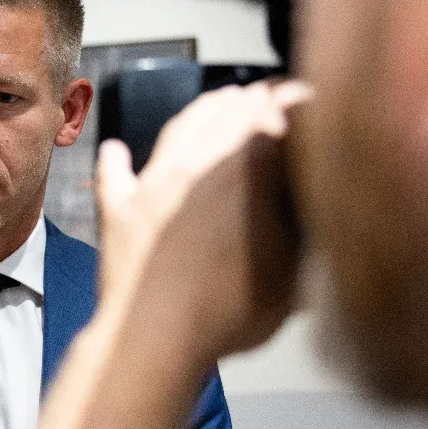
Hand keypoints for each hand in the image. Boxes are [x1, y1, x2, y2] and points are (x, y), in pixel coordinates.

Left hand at [96, 81, 312, 360]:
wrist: (155, 336)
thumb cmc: (230, 312)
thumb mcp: (293, 272)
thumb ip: (302, 231)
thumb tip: (312, 210)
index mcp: (249, 169)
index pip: (278, 117)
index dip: (294, 102)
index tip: (305, 95)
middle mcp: (199, 163)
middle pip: (228, 115)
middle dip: (251, 99)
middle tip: (264, 92)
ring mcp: (154, 184)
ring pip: (180, 130)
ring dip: (201, 111)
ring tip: (217, 100)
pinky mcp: (119, 211)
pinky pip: (115, 175)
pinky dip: (116, 159)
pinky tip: (114, 148)